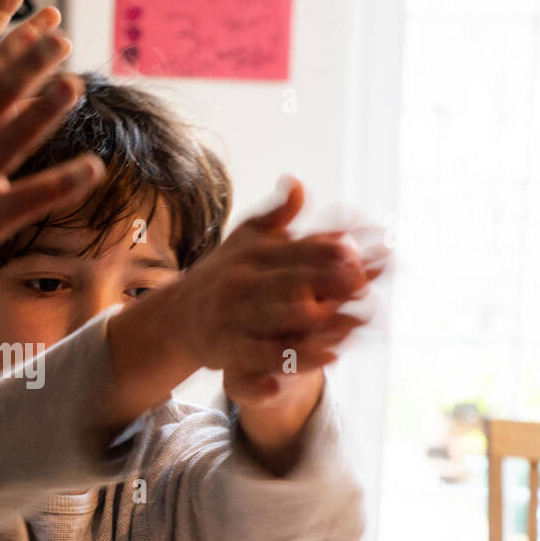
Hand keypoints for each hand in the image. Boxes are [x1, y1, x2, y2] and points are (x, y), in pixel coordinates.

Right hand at [173, 176, 389, 388]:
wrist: (177, 317)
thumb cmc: (222, 275)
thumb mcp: (244, 239)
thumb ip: (276, 215)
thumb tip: (298, 184)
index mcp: (251, 254)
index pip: (294, 249)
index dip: (326, 250)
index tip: (355, 251)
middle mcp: (240, 282)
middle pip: (291, 281)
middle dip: (328, 282)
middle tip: (362, 284)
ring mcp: (233, 315)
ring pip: (281, 317)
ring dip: (319, 320)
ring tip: (352, 322)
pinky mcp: (229, 348)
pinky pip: (268, 353)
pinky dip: (299, 357)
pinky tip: (331, 356)